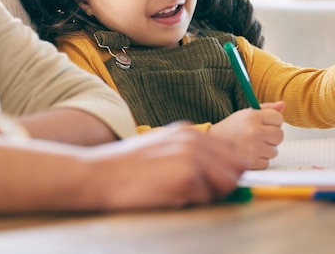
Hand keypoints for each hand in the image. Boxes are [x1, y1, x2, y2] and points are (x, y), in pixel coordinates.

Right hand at [84, 125, 244, 209]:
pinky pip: (208, 197)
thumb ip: (189, 156)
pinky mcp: (187, 175)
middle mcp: (193, 138)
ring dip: (210, 195)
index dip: (228, 172)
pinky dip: (193, 202)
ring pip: (227, 183)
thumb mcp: (160, 150)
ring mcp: (192, 155)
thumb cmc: (124, 168)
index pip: (230, 152)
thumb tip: (220, 175)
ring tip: (180, 193)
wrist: (98, 175)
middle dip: (224, 184)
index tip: (221, 185)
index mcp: (187, 132)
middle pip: (236, 166)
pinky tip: (169, 196)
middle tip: (199, 194)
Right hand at [208, 101, 284, 169]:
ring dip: (265, 150)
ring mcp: (252, 147)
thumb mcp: (246, 114)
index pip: (278, 118)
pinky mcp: (250, 162)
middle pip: (279, 135)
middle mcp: (253, 131)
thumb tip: (283, 104)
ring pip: (274, 151)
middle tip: (259, 136)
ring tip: (251, 146)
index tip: (265, 124)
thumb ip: (266, 109)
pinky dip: (259, 161)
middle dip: (271, 137)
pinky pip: (266, 163)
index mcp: (252, 116)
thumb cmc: (232, 128)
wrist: (212, 143)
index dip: (273, 122)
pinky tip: (248, 155)